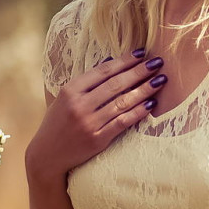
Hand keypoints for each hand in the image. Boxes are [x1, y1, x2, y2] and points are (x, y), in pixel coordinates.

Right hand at [26, 51, 167, 179]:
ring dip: (144, 90)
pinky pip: (122, 122)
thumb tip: (111, 60)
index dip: (125, 61)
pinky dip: (138, 112)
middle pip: (115, 84)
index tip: (143, 53)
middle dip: (139, 72)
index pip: (103, 71)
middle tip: (158, 63)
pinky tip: (151, 103)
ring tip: (161, 80)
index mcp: (70, 90)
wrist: (47, 155)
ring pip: (122, 102)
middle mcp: (79, 105)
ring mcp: (88, 123)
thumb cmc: (59, 122)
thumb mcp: (66, 97)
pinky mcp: (97, 140)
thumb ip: (87, 81)